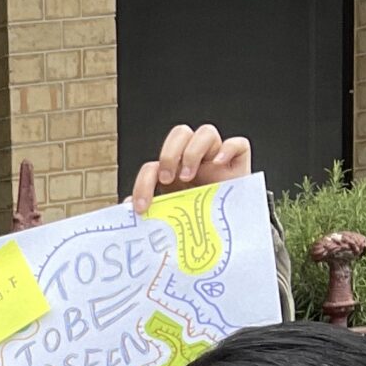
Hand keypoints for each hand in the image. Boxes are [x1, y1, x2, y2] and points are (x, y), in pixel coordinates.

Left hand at [128, 122, 251, 212]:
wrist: (228, 233)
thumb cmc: (197, 224)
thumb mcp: (172, 219)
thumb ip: (151, 210)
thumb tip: (126, 205)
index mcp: (173, 174)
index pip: (153, 165)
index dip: (143, 182)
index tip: (143, 206)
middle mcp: (194, 161)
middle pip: (180, 134)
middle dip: (169, 154)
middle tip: (168, 179)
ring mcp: (217, 159)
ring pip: (206, 132)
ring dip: (193, 151)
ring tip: (190, 176)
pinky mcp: (239, 164)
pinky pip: (238, 144)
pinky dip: (229, 149)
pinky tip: (219, 164)